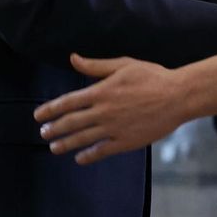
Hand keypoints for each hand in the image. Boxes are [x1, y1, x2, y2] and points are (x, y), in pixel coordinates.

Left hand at [35, 54, 185, 164]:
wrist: (178, 96)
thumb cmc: (152, 76)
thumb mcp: (123, 64)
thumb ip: (95, 65)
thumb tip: (72, 58)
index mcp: (101, 91)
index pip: (68, 102)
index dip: (51, 109)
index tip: (39, 115)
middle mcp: (104, 111)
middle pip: (71, 122)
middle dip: (54, 128)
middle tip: (43, 133)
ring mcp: (114, 128)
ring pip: (83, 138)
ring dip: (65, 144)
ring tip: (54, 148)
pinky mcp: (126, 142)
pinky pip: (102, 151)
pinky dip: (88, 156)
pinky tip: (80, 158)